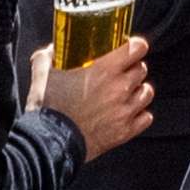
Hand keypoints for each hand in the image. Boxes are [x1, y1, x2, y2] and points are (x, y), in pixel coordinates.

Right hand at [40, 32, 155, 155]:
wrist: (49, 144)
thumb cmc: (48, 110)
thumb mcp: (44, 76)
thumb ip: (47, 59)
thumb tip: (50, 52)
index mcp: (105, 70)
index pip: (137, 47)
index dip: (135, 46)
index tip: (129, 48)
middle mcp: (120, 88)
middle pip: (141, 69)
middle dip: (132, 69)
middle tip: (120, 74)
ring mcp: (125, 110)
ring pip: (146, 92)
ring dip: (137, 91)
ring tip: (126, 93)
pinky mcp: (124, 131)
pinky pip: (146, 118)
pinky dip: (139, 115)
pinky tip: (128, 113)